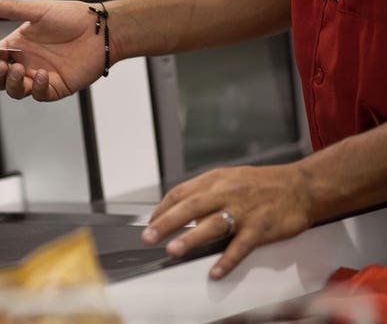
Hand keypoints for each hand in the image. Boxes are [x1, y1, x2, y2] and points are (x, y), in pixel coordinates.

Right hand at [0, 0, 107, 100]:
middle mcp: (27, 61)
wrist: (101, 30)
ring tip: (17, 70)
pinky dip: (36, 88)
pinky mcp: (55, 86)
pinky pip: (39, 94)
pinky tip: (41, 75)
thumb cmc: (74, 18)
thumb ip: (11, 9)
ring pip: (15, 89)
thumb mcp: (39, 11)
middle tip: (2, 65)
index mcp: (19, 44)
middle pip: (0, 78)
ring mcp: (39, 76)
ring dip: (12, 83)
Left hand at [143, 164, 312, 279]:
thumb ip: (205, 193)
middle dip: (167, 222)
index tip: (150, 223)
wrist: (301, 186)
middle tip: (149, 237)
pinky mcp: (261, 227)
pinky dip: (227, 259)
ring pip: (212, 224)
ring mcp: (244, 210)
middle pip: (190, 207)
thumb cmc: (263, 184)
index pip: (181, 193)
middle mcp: (227, 193)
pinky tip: (215, 271)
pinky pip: (241, 245)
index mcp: (216, 180)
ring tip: (173, 250)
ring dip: (191, 238)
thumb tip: (182, 212)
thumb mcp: (229, 179)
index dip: (163, 209)